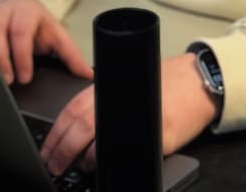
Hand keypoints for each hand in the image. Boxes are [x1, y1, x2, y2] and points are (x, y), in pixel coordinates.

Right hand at [0, 0, 92, 85]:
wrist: (14, 9)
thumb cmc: (35, 26)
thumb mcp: (55, 35)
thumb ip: (70, 55)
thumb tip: (88, 75)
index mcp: (25, 12)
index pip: (21, 31)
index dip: (22, 55)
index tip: (24, 77)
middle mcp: (1, 12)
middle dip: (0, 57)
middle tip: (7, 81)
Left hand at [40, 52, 219, 175]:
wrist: (199, 80)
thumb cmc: (165, 80)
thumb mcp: (130, 81)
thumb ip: (105, 97)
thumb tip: (77, 123)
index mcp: (112, 86)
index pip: (73, 110)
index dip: (56, 134)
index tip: (47, 150)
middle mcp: (123, 100)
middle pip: (81, 128)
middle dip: (62, 151)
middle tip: (54, 165)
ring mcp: (140, 119)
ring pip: (100, 144)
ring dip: (85, 160)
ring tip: (79, 166)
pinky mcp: (157, 136)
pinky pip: (128, 154)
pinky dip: (112, 162)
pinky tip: (105, 166)